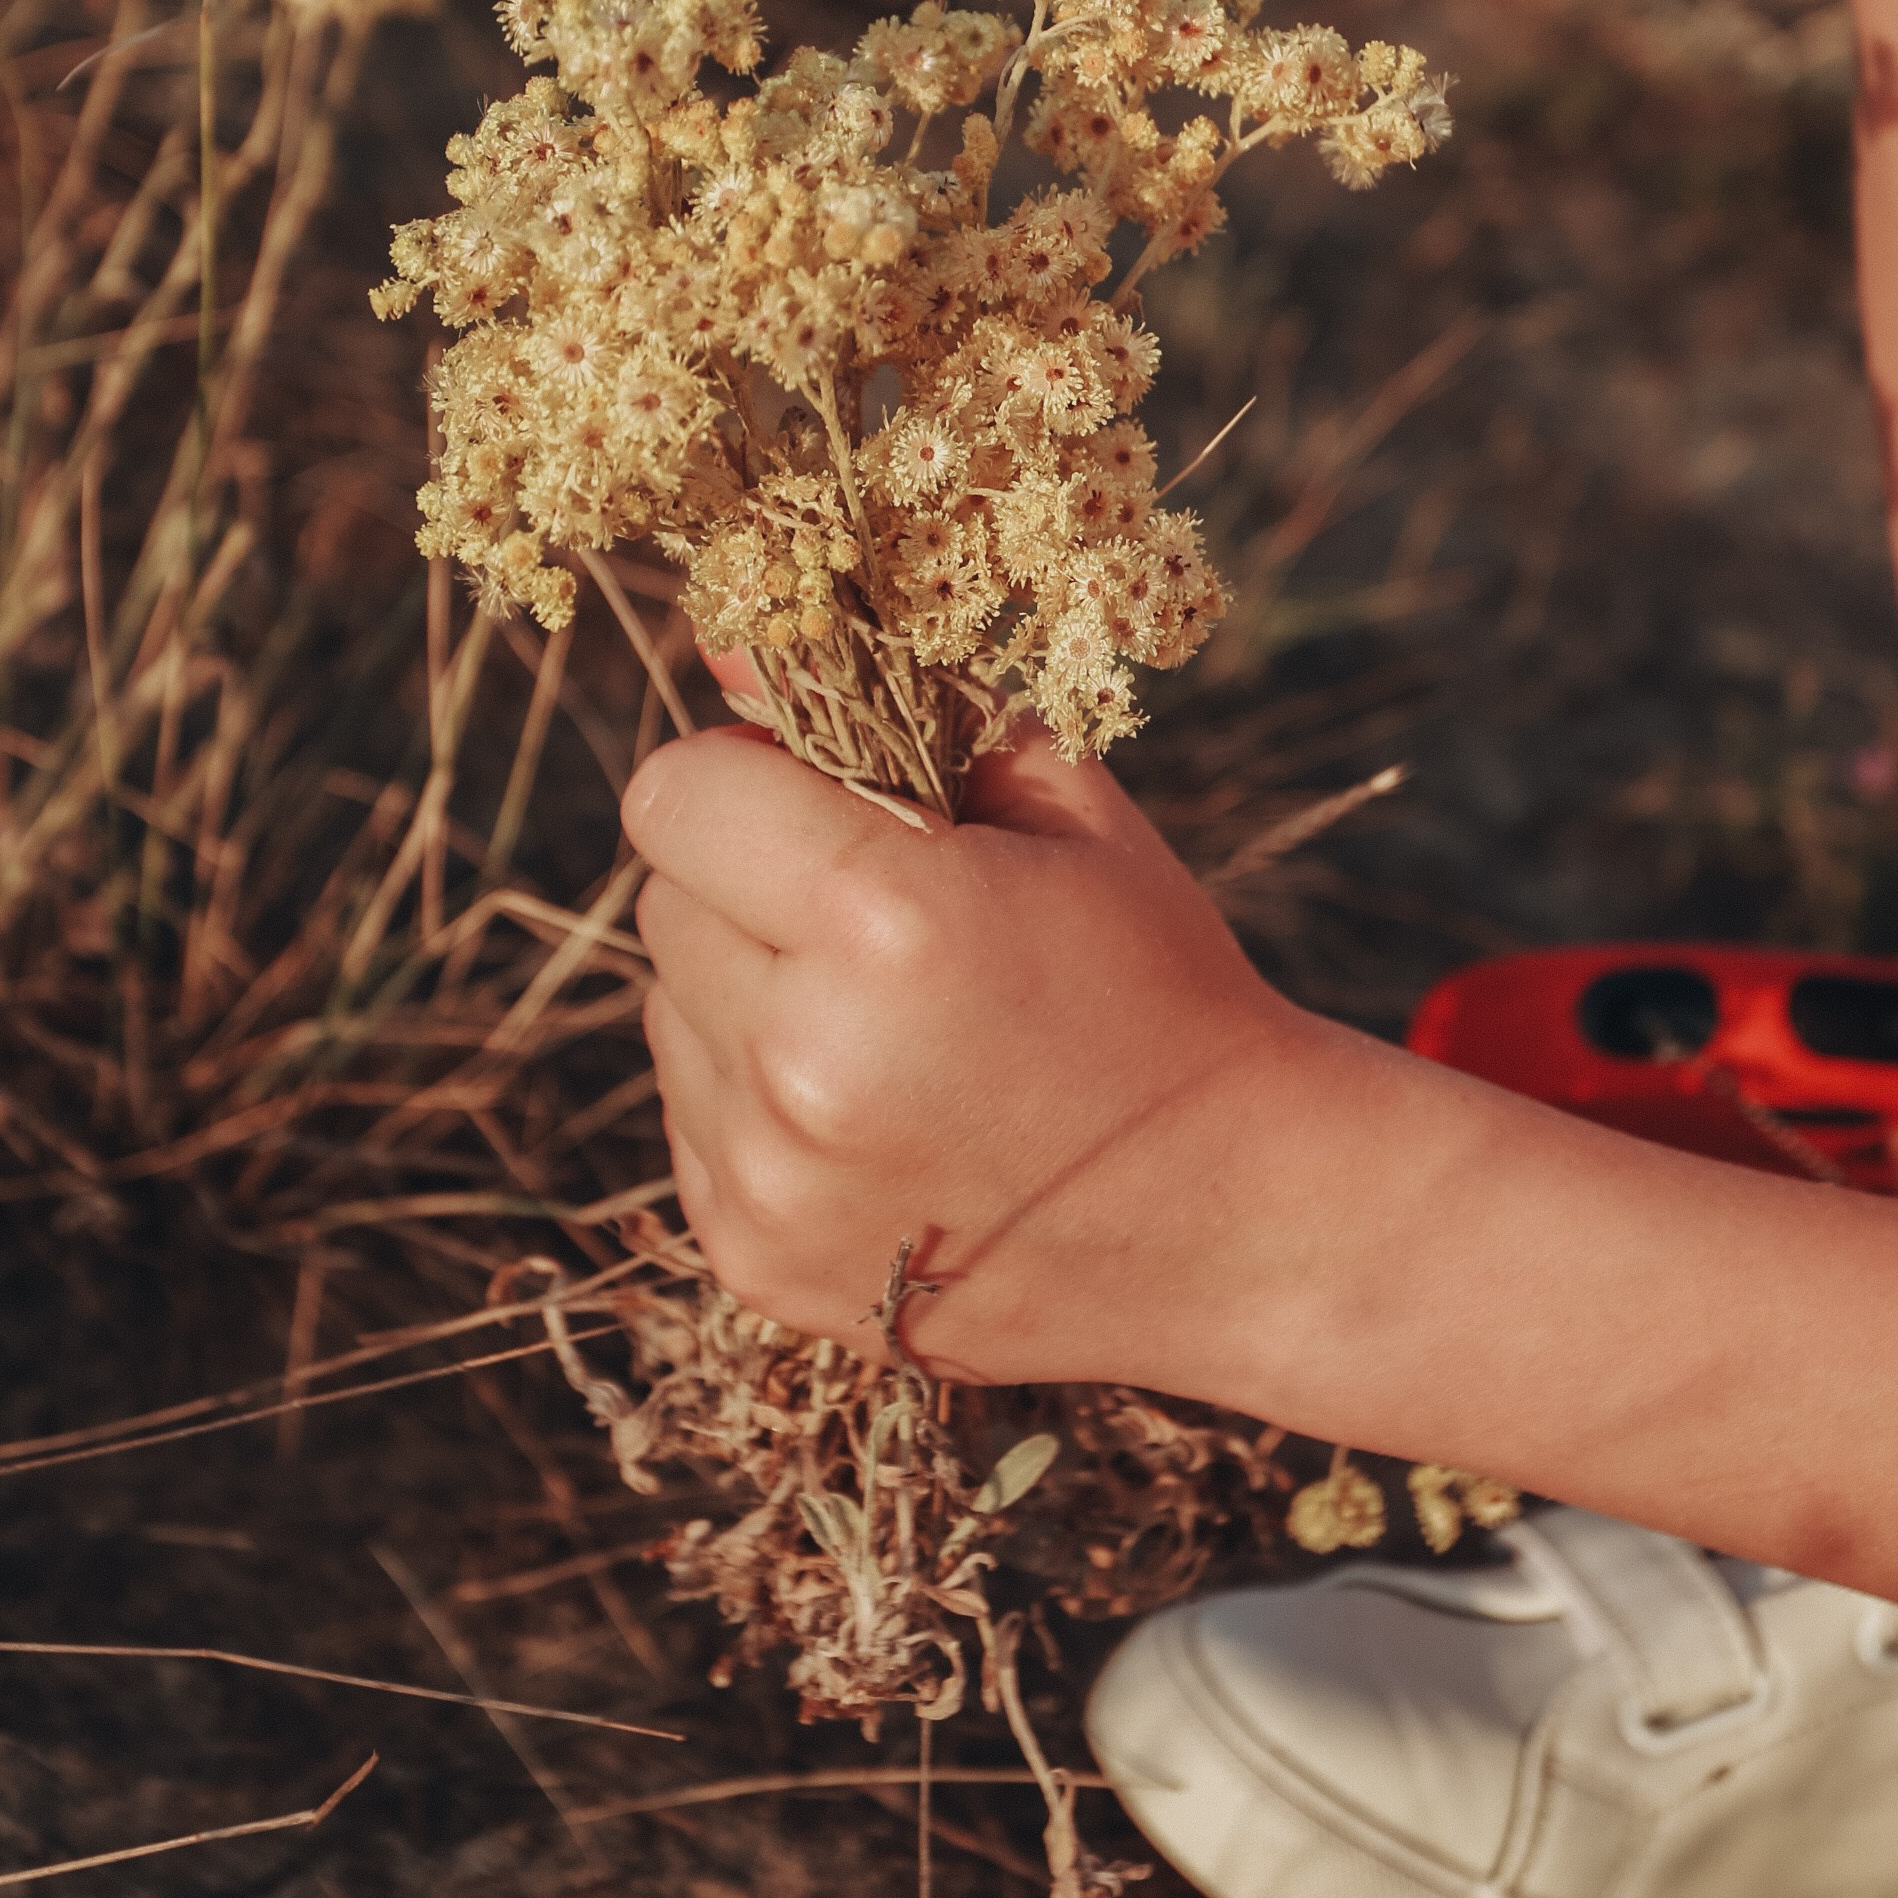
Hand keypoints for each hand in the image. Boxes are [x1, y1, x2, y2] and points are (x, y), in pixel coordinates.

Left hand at [623, 722, 1312, 1387]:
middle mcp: (803, 1061)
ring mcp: (771, 1177)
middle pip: (663, 900)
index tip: (821, 799)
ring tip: (896, 1029)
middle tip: (882, 922)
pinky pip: (692, 1119)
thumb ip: (897, 706)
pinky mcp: (752, 1257)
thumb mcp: (1064, 813)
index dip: (745, 778)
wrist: (1233, 1219)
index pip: (676, 794)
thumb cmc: (1157, 983)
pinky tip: (883, 1113)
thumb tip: (730, 639)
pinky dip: (757, 1099)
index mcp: (884, 922)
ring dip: (749, 995)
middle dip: (750, 885)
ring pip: (669, 1010)